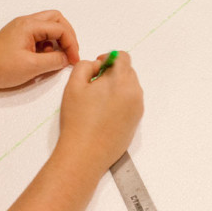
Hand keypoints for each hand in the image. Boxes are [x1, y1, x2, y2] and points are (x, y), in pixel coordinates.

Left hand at [0, 10, 79, 89]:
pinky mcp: (19, 36)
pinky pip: (40, 35)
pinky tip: (44, 58)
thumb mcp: (33, 67)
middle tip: (70, 53)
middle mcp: (25, 22)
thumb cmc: (1, 68)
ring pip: (49, 26)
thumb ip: (55, 60)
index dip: (71, 44)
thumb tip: (67, 58)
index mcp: (29, 25)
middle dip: (67, 36)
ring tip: (56, 57)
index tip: (73, 60)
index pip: (60, 28)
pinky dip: (48, 44)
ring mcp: (21, 28)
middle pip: (56, 20)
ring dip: (58, 40)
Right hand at [57, 51, 143, 175]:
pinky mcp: (136, 122)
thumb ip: (86, 66)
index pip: (123, 57)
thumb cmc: (78, 120)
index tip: (98, 66)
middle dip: (113, 73)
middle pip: (128, 72)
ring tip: (98, 101)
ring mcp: (137, 108)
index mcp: (121, 81)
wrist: (85, 153)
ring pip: (130, 88)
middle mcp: (134, 93)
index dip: (109, 58)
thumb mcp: (74, 85)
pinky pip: (131, 103)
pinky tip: (104, 113)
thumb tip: (97, 66)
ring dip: (117, 88)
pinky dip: (120, 102)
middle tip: (94, 84)